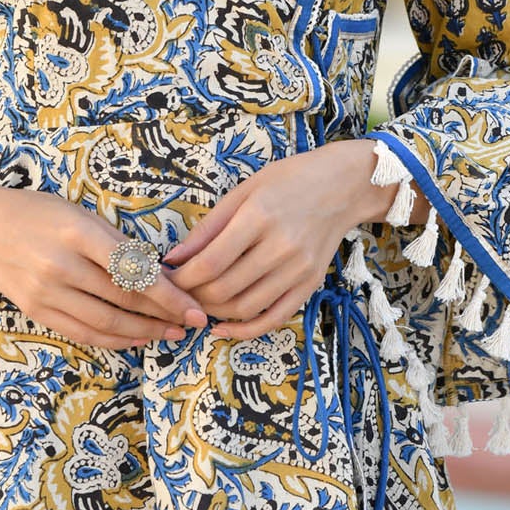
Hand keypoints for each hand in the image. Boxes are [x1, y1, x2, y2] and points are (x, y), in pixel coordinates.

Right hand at [0, 185, 207, 351]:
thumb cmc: (37, 213)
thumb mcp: (80, 214)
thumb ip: (116, 244)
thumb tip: (159, 275)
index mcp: (78, 233)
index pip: (134, 271)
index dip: (170, 296)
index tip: (196, 308)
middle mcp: (62, 265)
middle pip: (124, 300)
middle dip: (165, 315)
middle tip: (192, 323)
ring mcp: (47, 292)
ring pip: (106, 323)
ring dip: (144, 332)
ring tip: (170, 334)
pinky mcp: (36, 311)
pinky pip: (83, 333)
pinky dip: (114, 340)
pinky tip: (136, 339)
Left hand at [160, 138, 417, 340]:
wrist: (344, 186)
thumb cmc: (289, 180)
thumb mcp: (243, 191)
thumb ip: (208, 228)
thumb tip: (173, 259)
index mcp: (259, 216)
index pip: (211, 263)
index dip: (183, 278)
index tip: (166, 279)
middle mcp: (281, 246)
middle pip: (225, 289)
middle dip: (192, 297)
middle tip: (176, 293)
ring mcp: (299, 269)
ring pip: (245, 308)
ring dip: (213, 313)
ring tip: (196, 304)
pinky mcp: (310, 284)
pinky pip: (274, 317)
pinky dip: (245, 330)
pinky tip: (223, 327)